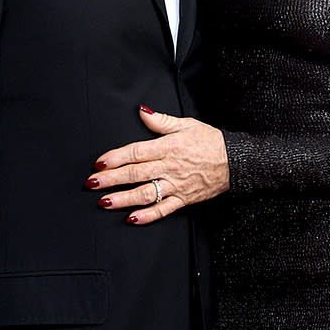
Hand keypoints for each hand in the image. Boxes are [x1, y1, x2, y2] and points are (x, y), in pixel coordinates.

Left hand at [87, 106, 229, 223]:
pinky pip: (164, 209)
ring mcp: (176, 185)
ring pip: (146, 193)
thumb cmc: (211, 142)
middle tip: (92, 183)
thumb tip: (142, 111)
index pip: (137, 152)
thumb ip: (161, 121)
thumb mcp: (187, 124)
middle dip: (111, 179)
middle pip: (136, 173)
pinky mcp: (184, 199)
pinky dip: (147, 215)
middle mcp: (170, 167)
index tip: (100, 163)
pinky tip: (132, 218)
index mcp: (169, 147)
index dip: (116, 157)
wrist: (236, 161)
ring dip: (123, 198)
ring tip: (105, 202)